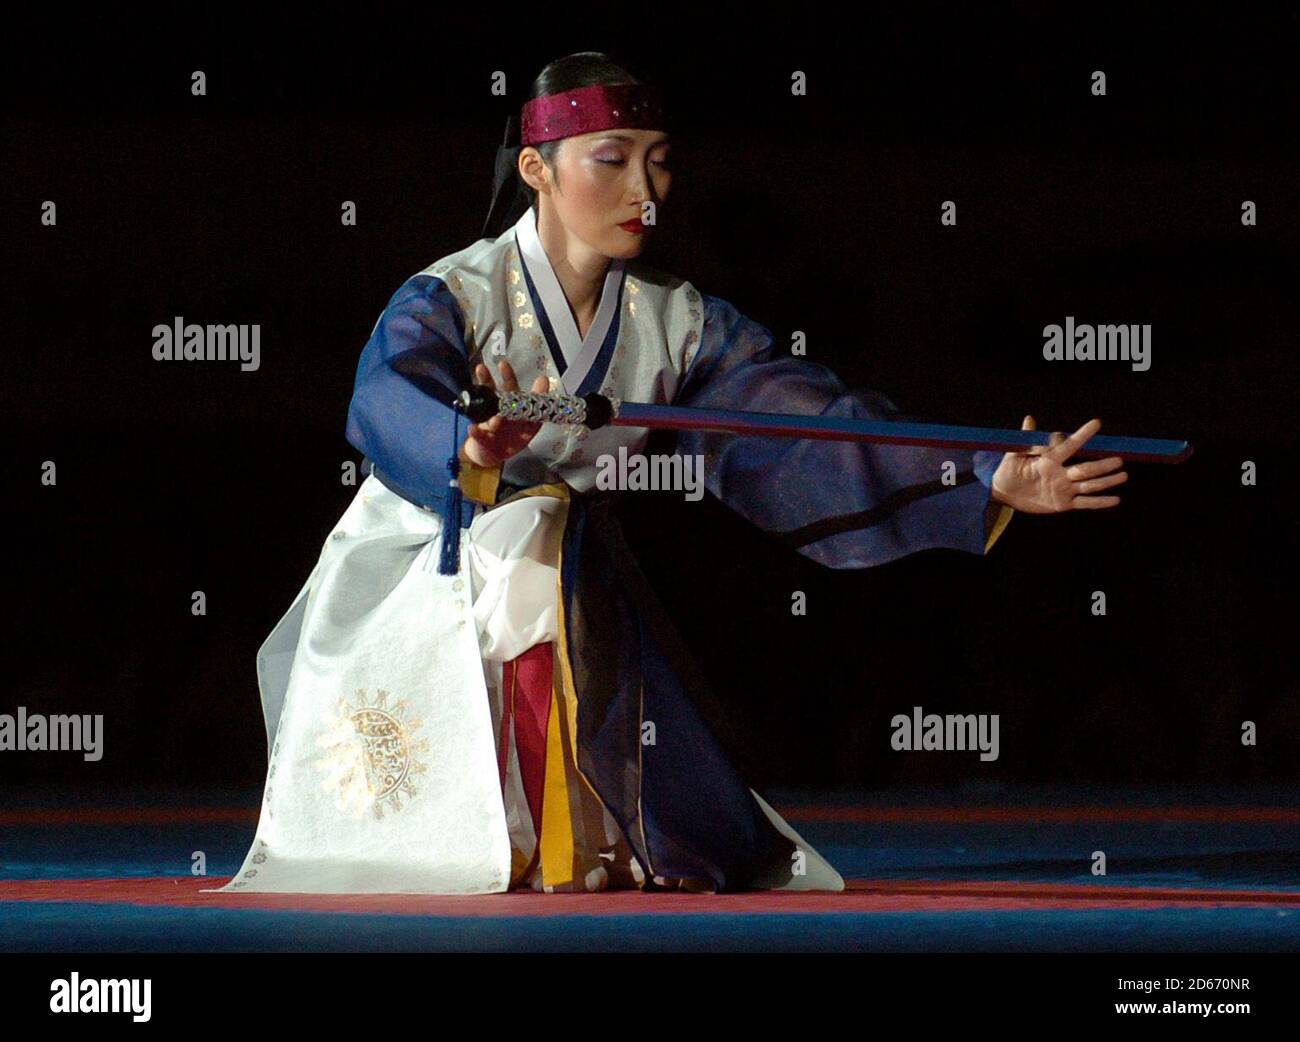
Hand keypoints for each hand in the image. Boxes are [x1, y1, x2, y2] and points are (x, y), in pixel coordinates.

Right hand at [460, 360, 548, 467]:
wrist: (493, 455)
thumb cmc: (512, 437)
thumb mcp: (530, 425)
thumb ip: (537, 406)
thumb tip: (544, 380)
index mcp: (508, 404)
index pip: (508, 386)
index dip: (506, 375)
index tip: (502, 364)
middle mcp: (494, 409)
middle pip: (490, 392)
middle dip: (486, 380)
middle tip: (481, 368)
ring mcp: (485, 421)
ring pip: (482, 410)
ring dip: (485, 410)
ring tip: (493, 414)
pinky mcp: (479, 437)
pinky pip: (476, 433)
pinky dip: (475, 431)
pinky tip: (474, 428)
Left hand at [990, 416, 1126, 513]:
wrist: (1004, 492)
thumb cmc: (1008, 470)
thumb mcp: (1014, 456)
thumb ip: (1025, 441)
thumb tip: (1029, 419)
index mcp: (1050, 460)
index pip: (1069, 445)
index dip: (1081, 435)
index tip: (1096, 423)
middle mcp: (1061, 473)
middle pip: (1085, 469)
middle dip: (1102, 465)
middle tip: (1119, 459)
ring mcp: (1064, 489)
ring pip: (1089, 485)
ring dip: (1106, 481)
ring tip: (1124, 475)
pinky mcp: (1063, 503)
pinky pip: (1085, 503)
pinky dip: (1100, 502)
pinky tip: (1116, 500)